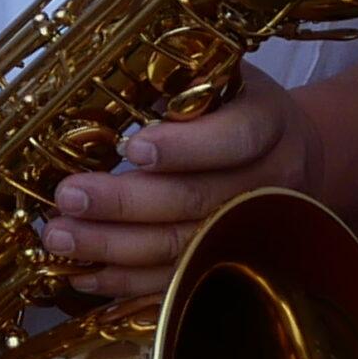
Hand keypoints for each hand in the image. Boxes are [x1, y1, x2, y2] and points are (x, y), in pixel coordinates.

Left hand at [41, 65, 326, 297]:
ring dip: (116, 247)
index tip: (132, 148)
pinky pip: (180, 280)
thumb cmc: (235, 103)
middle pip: (197, 200)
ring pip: (184, 247)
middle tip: (68, 197)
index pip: (234, 138)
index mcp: (268, 123)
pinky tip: (82, 274)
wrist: (297, 151)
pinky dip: (129, 282)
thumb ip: (175, 84)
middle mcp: (270, 183)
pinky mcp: (232, 263)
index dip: (185, 147)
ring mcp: (254, 231)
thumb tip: (97, 89)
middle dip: (126, 203)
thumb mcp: (217, 76)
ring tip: (60, 238)